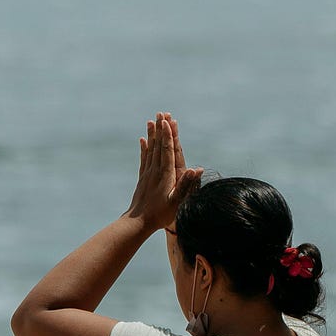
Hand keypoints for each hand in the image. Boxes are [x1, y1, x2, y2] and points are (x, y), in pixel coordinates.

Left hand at [127, 113, 202, 231]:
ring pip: (150, 150)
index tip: (167, 120)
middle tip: (161, 113)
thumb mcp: (177, 202)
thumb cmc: (160, 215)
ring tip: (151, 120)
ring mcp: (148, 174)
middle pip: (158, 146)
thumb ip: (186, 185)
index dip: (168, 135)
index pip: (167, 150)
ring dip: (152, 134)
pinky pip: (144, 159)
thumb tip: (196, 169)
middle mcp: (155, 171)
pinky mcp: (143, 178)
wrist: (138, 223)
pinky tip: (142, 140)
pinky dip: (144, 148)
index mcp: (165, 175)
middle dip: (161, 129)